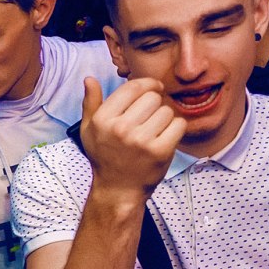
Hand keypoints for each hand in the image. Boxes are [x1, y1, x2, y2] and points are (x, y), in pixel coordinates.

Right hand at [80, 77, 183, 200]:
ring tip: (154, 131)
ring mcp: (141, 140)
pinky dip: (176, 130)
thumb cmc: (105, 156)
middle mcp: (120, 128)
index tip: (154, 89)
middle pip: (152, 97)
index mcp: (103, 119)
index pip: (133, 87)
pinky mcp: (159, 151)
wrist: (118, 189)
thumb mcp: (89, 130)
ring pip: (167, 111)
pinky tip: (164, 138)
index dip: (148, 84)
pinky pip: (179, 125)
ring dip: (165, 119)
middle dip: (155, 105)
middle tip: (149, 118)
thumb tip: (89, 79)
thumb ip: (90, 103)